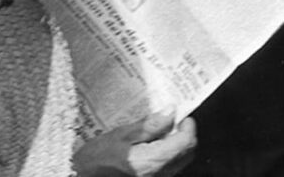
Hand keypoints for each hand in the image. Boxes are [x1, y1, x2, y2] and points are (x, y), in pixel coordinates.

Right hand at [73, 111, 195, 176]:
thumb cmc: (95, 160)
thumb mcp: (120, 136)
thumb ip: (149, 125)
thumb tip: (170, 112)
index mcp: (153, 162)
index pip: (186, 143)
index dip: (188, 126)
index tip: (182, 115)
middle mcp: (159, 175)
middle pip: (187, 155)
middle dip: (184, 136)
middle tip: (172, 121)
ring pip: (178, 163)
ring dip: (175, 146)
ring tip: (159, 132)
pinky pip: (167, 170)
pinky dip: (166, 156)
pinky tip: (151, 147)